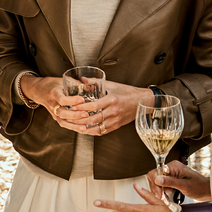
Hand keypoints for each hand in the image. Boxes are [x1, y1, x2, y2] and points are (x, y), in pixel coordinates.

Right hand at [19, 75, 87, 127]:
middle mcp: (52, 105)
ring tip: (85, 126)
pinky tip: (83, 129)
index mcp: (54, 93)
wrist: (39, 91)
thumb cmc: (53, 84)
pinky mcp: (56, 118)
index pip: (62, 99)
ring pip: (63, 121)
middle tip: (86, 114)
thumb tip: (93, 87)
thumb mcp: (63, 81)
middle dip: (74, 115)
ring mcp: (53, 113)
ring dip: (74, 125)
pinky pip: (64, 124)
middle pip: (62, 113)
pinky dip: (73, 128)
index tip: (82, 99)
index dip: (72, 100)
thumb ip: (77, 84)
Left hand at [23, 75, 150, 136]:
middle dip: (80, 120)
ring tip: (74, 126)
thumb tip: (82, 80)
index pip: (94, 106)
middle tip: (69, 118)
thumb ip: (96, 83)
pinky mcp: (117, 126)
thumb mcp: (112, 84)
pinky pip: (103, 131)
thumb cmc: (127, 92)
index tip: (72, 107)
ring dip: (85, 128)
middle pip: (93, 118)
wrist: (142, 101)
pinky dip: (93, 131)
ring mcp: (116, 120)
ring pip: (97, 127)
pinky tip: (85, 130)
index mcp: (112, 100)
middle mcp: (113, 111)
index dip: (82, 108)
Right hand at [146, 159, 210, 203]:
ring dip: (159, 190)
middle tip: (162, 196)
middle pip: (154, 176)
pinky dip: (162, 190)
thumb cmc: (199, 187)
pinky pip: (162, 183)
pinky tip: (167, 194)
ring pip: (157, 181)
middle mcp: (171, 168)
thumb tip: (157, 179)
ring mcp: (171, 173)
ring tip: (166, 195)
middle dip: (157, 187)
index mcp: (174, 166)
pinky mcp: (172, 178)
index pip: (155, 172)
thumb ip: (170, 182)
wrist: (207, 190)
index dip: (155, 183)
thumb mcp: (184, 185)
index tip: (160, 193)